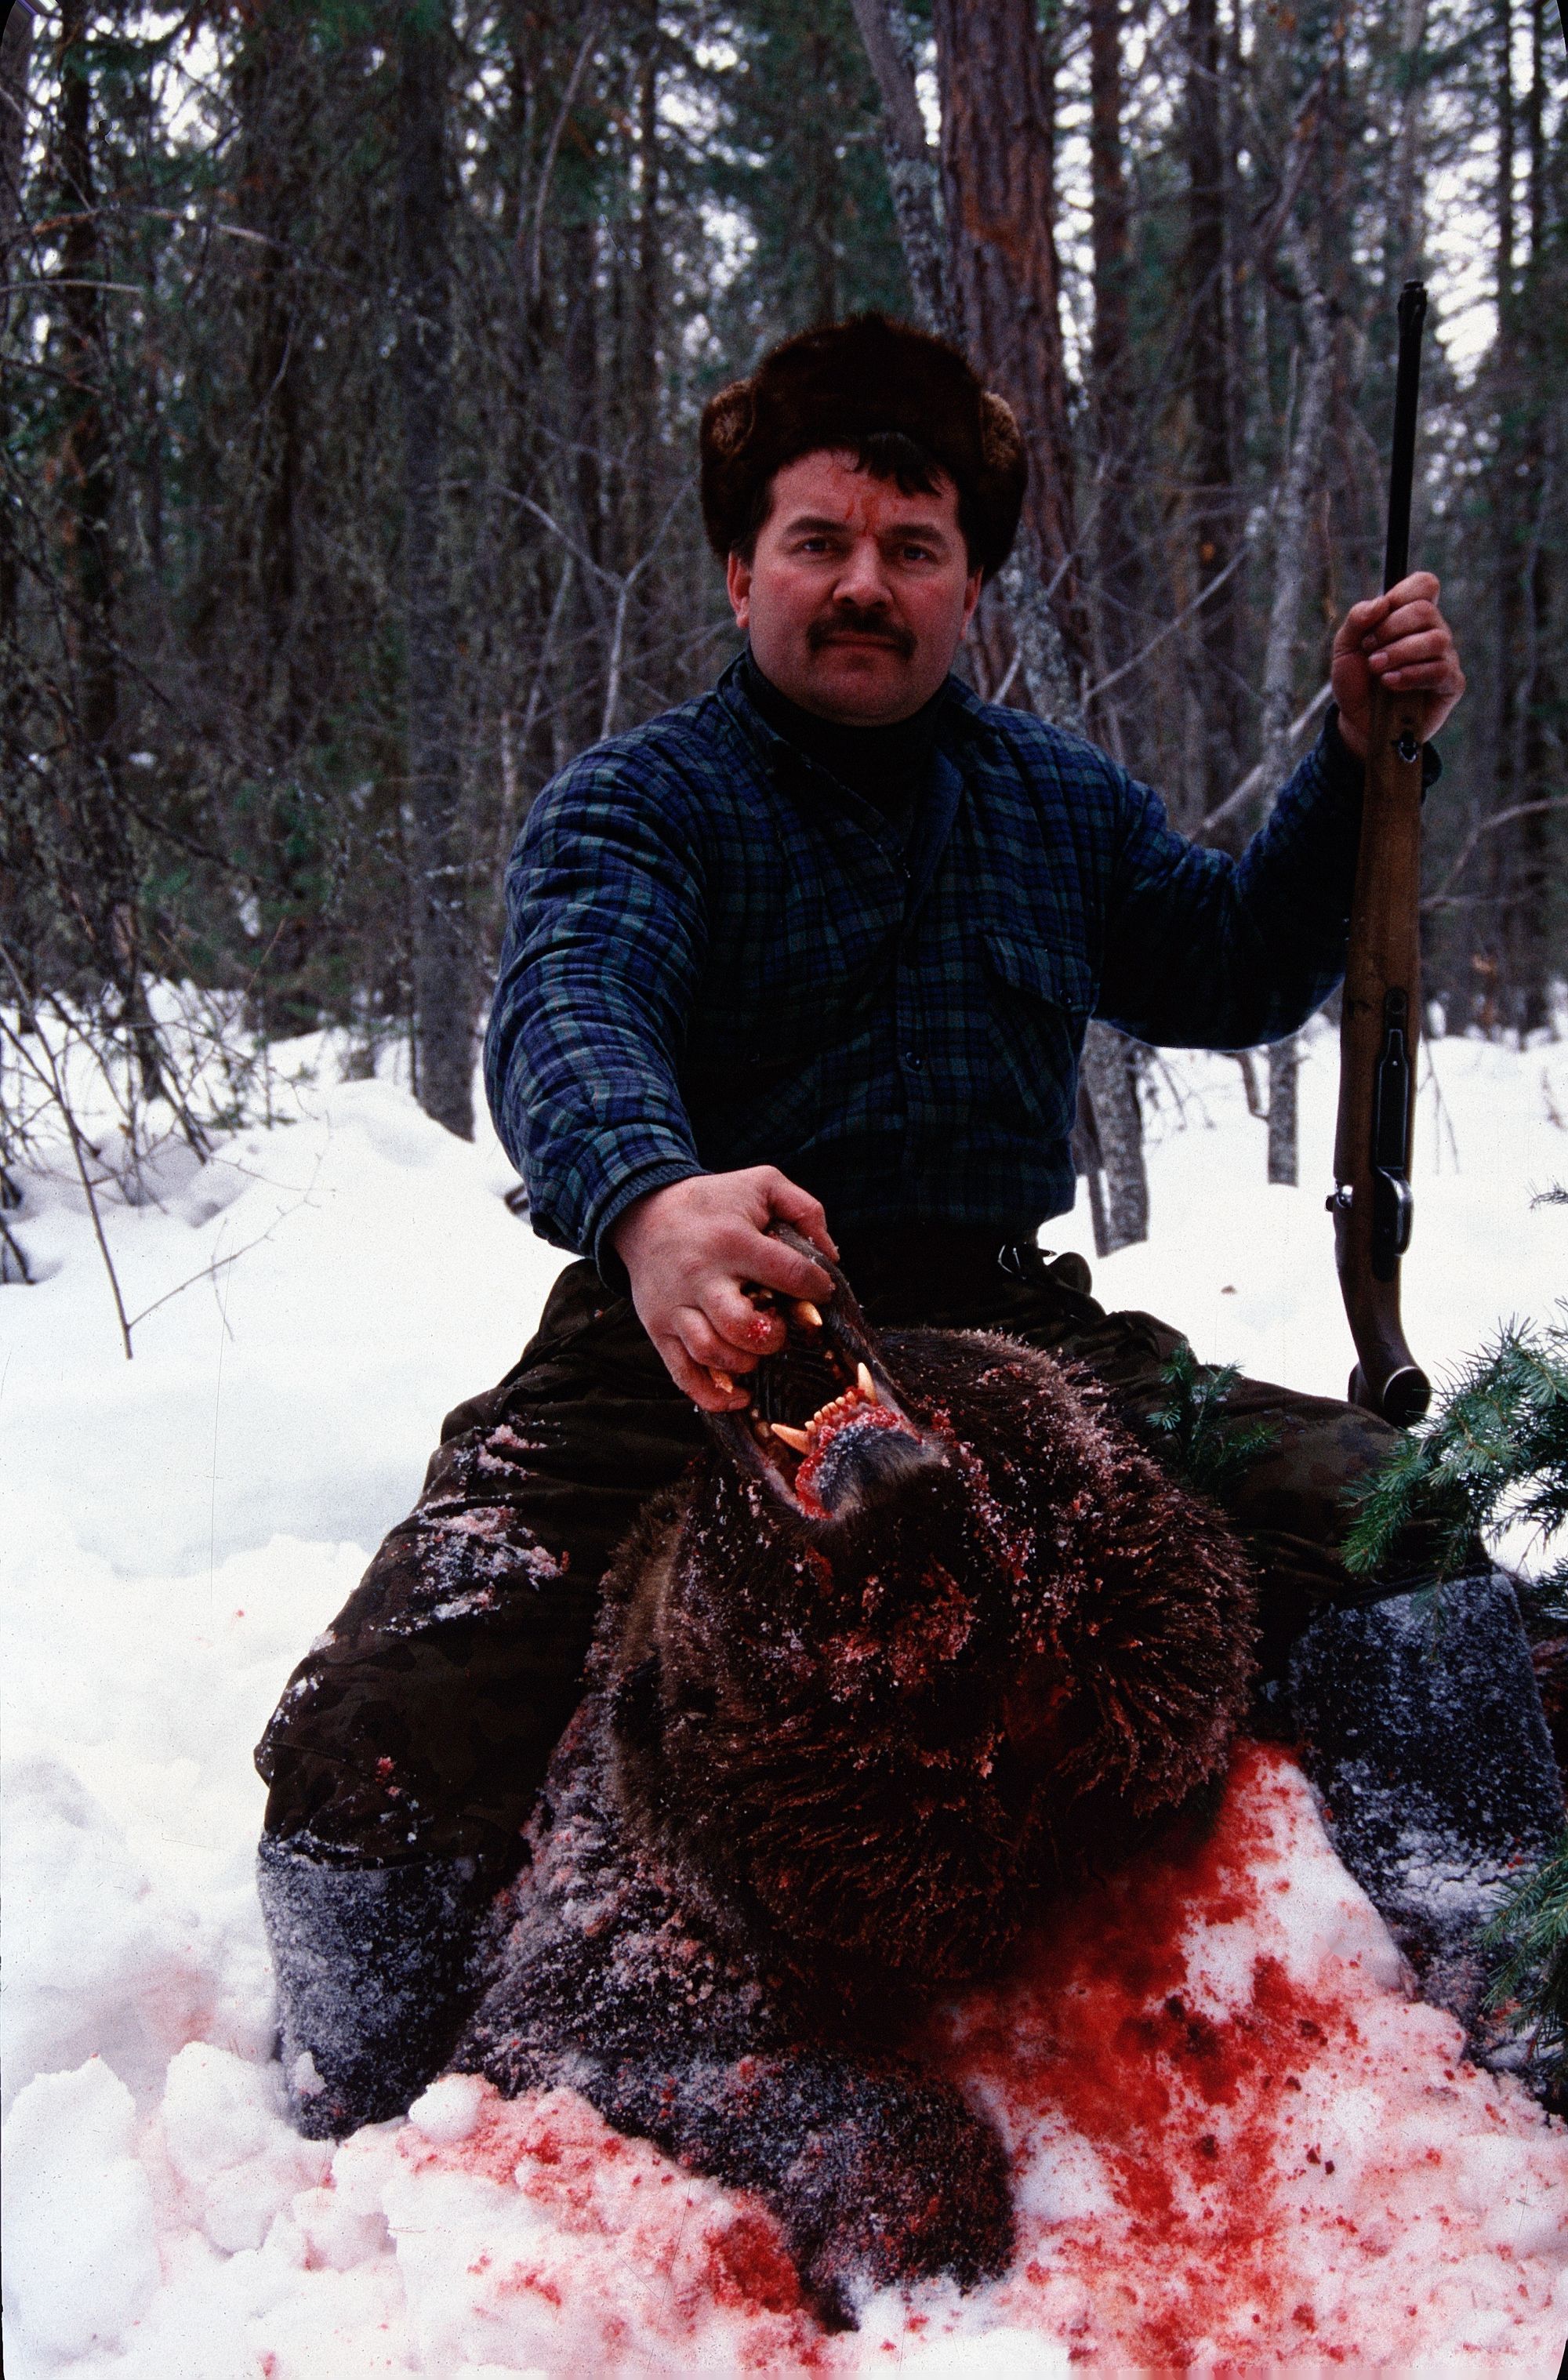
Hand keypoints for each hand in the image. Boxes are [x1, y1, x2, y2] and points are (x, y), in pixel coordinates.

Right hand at [608, 1167, 837, 1410]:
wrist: (643, 1213)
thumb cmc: (713, 1202)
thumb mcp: (762, 1184)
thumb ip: (806, 1210)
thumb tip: (831, 1256)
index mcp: (732, 1240)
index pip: (787, 1272)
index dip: (815, 1287)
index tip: (820, 1291)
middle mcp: (702, 1277)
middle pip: (741, 1325)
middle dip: (772, 1336)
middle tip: (779, 1328)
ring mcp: (676, 1307)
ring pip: (711, 1353)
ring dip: (744, 1362)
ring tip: (756, 1350)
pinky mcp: (658, 1329)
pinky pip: (683, 1375)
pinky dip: (713, 1395)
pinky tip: (740, 1396)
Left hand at [1330, 571, 1464, 760]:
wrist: (1358, 724)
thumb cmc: (1356, 683)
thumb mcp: (1344, 648)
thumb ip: (1357, 619)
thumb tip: (1381, 602)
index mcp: (1410, 617)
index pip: (1424, 585)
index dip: (1402, 593)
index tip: (1379, 615)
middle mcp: (1432, 632)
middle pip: (1426, 610)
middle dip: (1391, 629)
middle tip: (1370, 650)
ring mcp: (1445, 657)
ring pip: (1435, 639)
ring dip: (1399, 653)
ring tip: (1377, 668)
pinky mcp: (1450, 685)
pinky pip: (1440, 670)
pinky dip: (1410, 675)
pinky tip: (1390, 683)